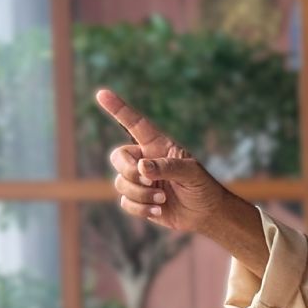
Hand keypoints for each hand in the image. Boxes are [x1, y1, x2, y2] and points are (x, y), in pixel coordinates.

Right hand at [96, 88, 225, 235]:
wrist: (205, 214)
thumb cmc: (202, 187)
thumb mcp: (191, 173)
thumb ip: (167, 166)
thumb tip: (141, 167)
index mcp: (157, 145)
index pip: (135, 124)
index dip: (118, 109)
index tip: (102, 93)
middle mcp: (144, 159)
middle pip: (118, 157)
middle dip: (129, 171)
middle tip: (150, 181)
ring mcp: (140, 180)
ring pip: (120, 182)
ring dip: (141, 194)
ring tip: (163, 198)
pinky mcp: (138, 200)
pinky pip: (125, 202)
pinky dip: (141, 209)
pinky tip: (159, 211)